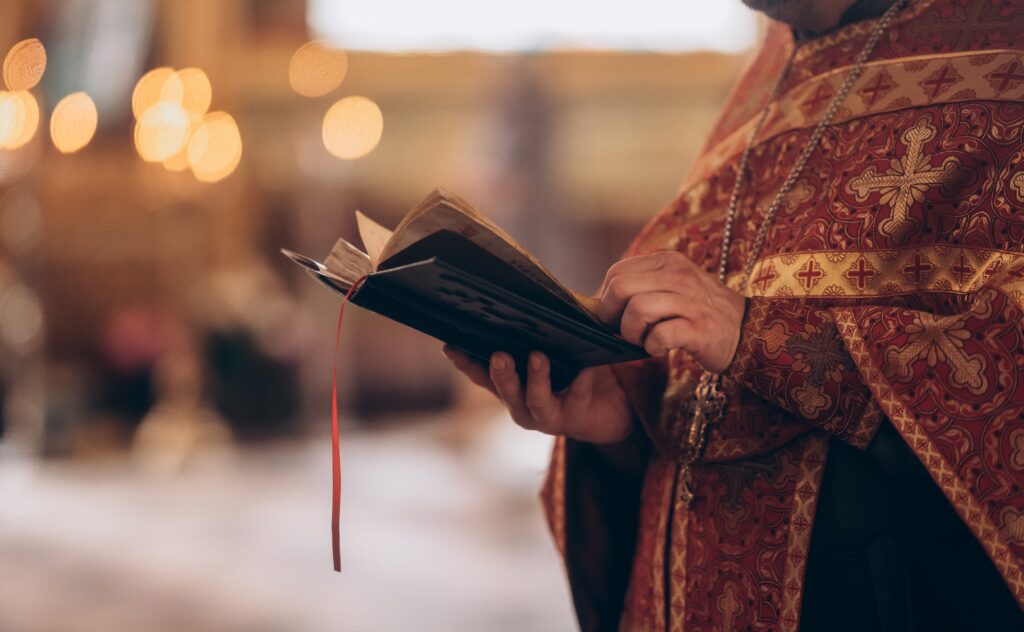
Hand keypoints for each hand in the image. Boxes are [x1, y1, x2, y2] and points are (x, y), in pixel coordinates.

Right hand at [442, 346, 634, 443]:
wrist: (609, 408)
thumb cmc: (573, 371)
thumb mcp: (553, 349)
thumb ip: (537, 331)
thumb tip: (529, 292)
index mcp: (511, 386)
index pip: (481, 375)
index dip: (465, 363)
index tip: (451, 346)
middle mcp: (522, 404)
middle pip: (505, 391)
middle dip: (500, 373)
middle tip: (498, 355)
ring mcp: (547, 415)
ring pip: (536, 400)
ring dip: (536, 379)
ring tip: (538, 356)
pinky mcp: (575, 418)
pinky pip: (578, 395)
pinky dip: (581, 380)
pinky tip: (585, 365)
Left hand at [596, 251, 746, 372]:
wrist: (746, 330)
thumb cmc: (699, 312)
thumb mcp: (672, 286)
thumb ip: (640, 287)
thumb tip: (598, 304)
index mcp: (668, 261)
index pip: (617, 273)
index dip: (606, 299)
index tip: (613, 317)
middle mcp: (679, 276)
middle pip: (621, 289)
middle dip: (613, 316)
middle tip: (624, 332)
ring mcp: (690, 301)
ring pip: (637, 310)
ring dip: (633, 334)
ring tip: (645, 341)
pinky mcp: (699, 328)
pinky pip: (660, 335)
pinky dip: (653, 347)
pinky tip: (662, 349)